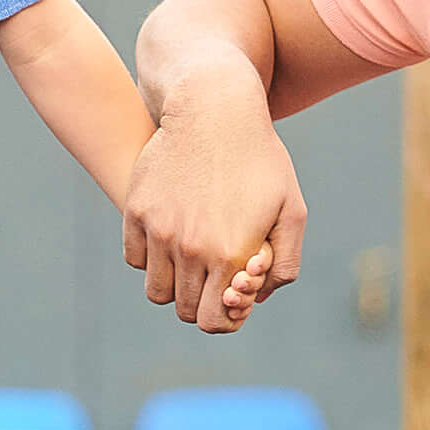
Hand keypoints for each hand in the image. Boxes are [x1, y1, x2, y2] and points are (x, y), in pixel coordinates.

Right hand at [120, 100, 306, 332]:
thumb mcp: (292, 210)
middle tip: (214, 276)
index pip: (214, 321)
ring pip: (157, 290)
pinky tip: (171, 237)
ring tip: (192, 259)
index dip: (225, 317)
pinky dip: (151, 258)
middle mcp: (190, 248)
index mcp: (230, 255)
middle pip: (185, 310)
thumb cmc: (260, 160)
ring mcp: (159, 230)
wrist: (213, 108)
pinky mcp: (137, 211)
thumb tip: (256, 297)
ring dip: (175, 284)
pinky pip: (136, 259)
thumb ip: (284, 263)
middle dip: (202, 301)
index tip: (231, 296)